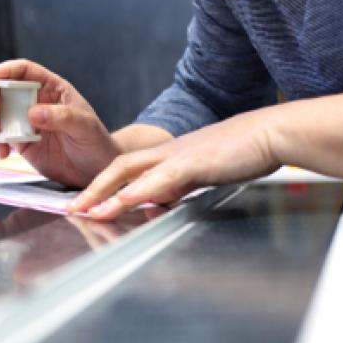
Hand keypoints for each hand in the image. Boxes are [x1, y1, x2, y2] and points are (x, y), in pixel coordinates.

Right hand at [0, 60, 120, 187]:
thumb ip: (61, 117)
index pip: (25, 71)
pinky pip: (3, 139)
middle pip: (6, 91)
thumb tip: (32, 113)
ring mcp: (27, 123)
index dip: (5, 70)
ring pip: (0, 115)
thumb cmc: (96, 142)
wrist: (97, 171)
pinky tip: (2, 153)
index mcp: (53, 89)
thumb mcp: (85, 127)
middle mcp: (37, 102)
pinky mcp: (23, 143)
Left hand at [67, 108, 283, 219]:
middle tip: (72, 210)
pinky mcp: (197, 162)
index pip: (128, 169)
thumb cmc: (243, 152)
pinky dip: (141, 190)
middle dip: (93, 189)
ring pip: (133, 171)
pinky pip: (163, 177)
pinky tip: (124, 200)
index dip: (103, 185)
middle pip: (119, 167)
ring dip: (106, 191)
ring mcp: (181, 155)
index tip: (85, 204)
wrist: (271, 132)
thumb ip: (180, 186)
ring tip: (86, 210)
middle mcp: (169, 153)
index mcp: (170, 156)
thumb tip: (160, 203)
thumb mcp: (204, 172)